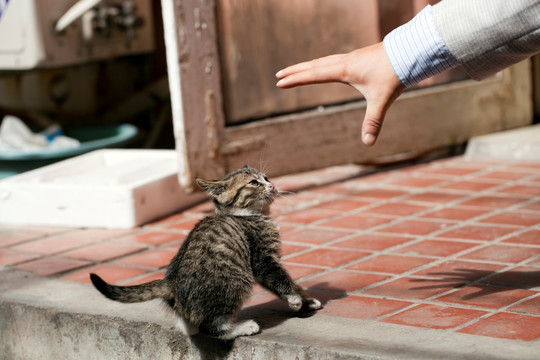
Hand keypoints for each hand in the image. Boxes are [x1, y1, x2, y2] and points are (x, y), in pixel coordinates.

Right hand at [276, 42, 403, 145]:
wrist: (409, 51)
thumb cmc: (394, 74)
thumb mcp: (382, 100)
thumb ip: (373, 122)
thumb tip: (368, 143)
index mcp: (344, 70)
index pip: (314, 74)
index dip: (296, 79)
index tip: (280, 82)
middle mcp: (344, 61)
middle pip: (313, 65)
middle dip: (295, 71)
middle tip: (279, 74)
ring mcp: (351, 57)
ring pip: (322, 61)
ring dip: (307, 66)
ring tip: (296, 70)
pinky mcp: (358, 57)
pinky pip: (332, 60)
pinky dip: (321, 63)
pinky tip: (324, 67)